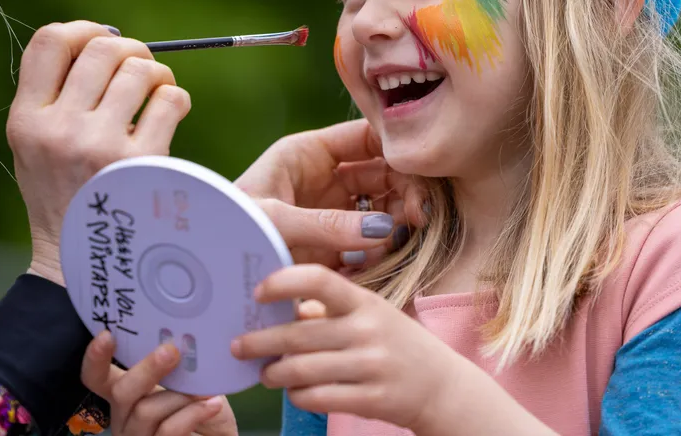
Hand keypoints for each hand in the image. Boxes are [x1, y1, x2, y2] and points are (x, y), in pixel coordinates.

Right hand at [7, 22, 190, 284]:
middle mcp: (58, 129)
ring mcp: (99, 146)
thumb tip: (102, 37)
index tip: (100, 40)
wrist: (78, 265)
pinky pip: (170, 100)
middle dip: (130, 49)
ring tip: (155, 94)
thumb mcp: (33, 145)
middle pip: (103, 46)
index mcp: (25, 120)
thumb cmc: (62, 194)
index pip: (49, 40)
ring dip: (157, 74)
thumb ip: (53, 94)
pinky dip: (176, 100)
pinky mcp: (140, 164)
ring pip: (141, 69)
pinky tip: (170, 116)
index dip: (83, 28)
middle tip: (139, 70)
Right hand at [82, 331, 238, 435]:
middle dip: (146, 369)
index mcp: (126, 390)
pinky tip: (211, 404)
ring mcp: (137, 435)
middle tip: (171, 352)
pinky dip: (193, 414)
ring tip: (204, 390)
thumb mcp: (191, 378)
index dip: (95, 358)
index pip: (96, 376)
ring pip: (145, 411)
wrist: (217, 435)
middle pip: (120, 391)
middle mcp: (124, 415)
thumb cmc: (200, 406)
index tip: (107, 335)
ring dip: (179, 396)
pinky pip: (168, 430)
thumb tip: (184, 333)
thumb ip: (180, 360)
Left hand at [229, 264, 454, 434]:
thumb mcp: (368, 314)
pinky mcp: (371, 400)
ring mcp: (370, 366)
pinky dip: (297, 395)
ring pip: (302, 370)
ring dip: (274, 373)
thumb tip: (279, 307)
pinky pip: (317, 397)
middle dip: (260, 341)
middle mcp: (367, 330)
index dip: (283, 283)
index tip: (258, 293)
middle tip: (238, 346)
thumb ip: (327, 310)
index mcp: (363, 301)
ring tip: (264, 373)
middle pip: (299, 334)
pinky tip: (293, 391)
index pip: (319, 281)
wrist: (441, 386)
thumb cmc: (394, 342)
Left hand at [235, 120, 426, 267]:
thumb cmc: (229, 230)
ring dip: (396, 220)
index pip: (365, 137)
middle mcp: (323, 177)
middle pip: (381, 171)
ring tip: (396, 238)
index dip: (396, 148)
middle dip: (404, 189)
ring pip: (380, 205)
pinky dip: (379, 248)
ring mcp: (328, 210)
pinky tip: (377, 258)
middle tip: (417, 216)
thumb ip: (327, 225)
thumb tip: (384, 230)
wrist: (207, 269)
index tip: (419, 171)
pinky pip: (368, 240)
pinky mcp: (330, 243)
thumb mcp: (275, 221)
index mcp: (307, 153)